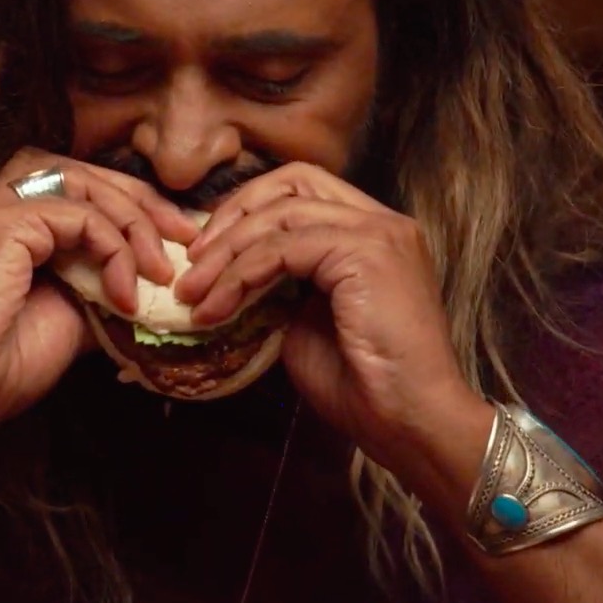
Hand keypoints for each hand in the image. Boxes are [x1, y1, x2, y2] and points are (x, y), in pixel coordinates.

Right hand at [0, 148, 196, 443]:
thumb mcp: (68, 320)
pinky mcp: (0, 220)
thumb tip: (149, 283)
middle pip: (82, 173)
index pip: (76, 191)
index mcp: (5, 228)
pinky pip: (77, 213)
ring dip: (132, 221)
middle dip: (141, 201)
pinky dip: (112, 246)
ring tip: (161, 268)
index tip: (174, 241)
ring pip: (82, 183)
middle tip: (185, 237)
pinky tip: (124, 291)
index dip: (130, 208)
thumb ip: (100, 289)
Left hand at [177, 164, 487, 476]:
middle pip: (292, 182)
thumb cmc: (364, 386)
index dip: (249, 211)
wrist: (411, 421)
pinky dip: (241, 275)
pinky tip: (217, 308)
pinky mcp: (365, 252)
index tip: (206, 252)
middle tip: (191, 262)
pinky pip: (282, 248)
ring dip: (226, 253)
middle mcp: (382, 221)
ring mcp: (377, 232)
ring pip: (280, 214)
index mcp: (374, 234)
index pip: (303, 191)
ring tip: (192, 293)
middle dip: (233, 215)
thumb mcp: (306, 323)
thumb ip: (279, 287)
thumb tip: (232, 276)